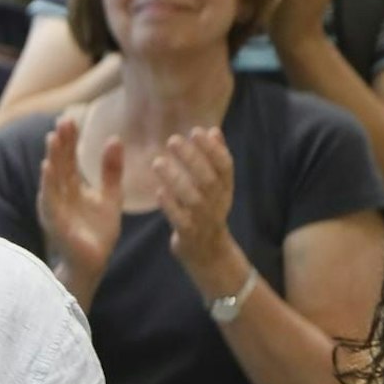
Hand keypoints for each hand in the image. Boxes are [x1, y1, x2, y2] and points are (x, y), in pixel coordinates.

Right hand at [36, 118, 122, 287]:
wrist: (94, 263)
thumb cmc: (98, 232)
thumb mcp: (110, 196)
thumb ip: (111, 170)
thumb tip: (114, 138)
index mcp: (72, 187)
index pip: (68, 158)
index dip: (69, 140)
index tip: (70, 118)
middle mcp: (59, 194)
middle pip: (59, 163)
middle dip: (60, 143)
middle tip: (62, 120)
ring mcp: (54, 207)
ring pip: (51, 178)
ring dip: (51, 157)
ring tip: (53, 138)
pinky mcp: (54, 221)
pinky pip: (48, 199)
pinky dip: (47, 183)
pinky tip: (47, 167)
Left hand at [152, 127, 240, 289]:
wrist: (208, 253)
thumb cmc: (206, 212)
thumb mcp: (217, 187)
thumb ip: (214, 160)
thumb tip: (213, 130)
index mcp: (225, 189)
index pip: (225, 166)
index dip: (213, 148)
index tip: (197, 131)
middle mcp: (218, 203)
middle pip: (209, 179)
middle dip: (192, 158)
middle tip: (172, 140)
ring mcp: (204, 220)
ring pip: (193, 198)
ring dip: (176, 179)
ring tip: (157, 162)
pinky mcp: (189, 234)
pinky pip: (180, 220)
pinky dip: (170, 205)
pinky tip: (158, 191)